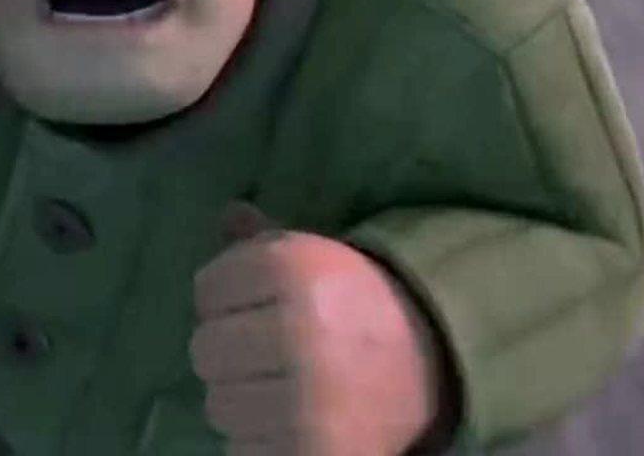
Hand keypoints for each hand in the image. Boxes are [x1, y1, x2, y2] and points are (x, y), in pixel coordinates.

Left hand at [190, 203, 445, 454]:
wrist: (439, 363)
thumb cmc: (357, 303)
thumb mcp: (315, 259)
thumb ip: (262, 242)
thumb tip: (228, 211)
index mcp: (295, 270)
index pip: (207, 289)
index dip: (225, 298)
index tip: (258, 306)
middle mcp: (298, 331)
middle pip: (204, 349)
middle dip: (229, 351)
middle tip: (269, 352)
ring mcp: (305, 399)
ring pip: (219, 404)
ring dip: (242, 399)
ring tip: (284, 387)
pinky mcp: (312, 450)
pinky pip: (241, 448)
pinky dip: (259, 439)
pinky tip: (292, 420)